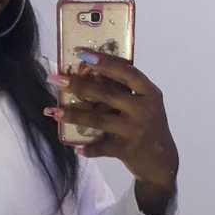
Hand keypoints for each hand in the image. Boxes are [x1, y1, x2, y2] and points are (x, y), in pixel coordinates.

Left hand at [45, 49, 178, 191]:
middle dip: (79, 85)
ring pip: (98, 119)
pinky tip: (75, 147)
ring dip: (73, 115)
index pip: (127, 72)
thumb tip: (89, 71)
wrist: (161, 160)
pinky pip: (102, 147)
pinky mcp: (127, 150)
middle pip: (107, 94)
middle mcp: (144, 110)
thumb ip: (126, 90)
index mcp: (149, 93)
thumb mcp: (145, 103)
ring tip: (53, 111)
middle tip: (56, 79)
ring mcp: (135, 130)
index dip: (105, 62)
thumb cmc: (148, 124)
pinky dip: (88, 148)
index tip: (82, 53)